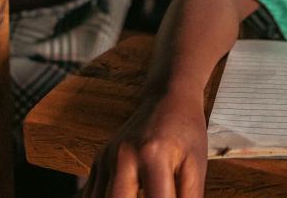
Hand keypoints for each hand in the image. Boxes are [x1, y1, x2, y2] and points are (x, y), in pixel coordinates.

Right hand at [82, 91, 207, 197]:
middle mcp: (124, 156)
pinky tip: (122, 195)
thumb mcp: (196, 164)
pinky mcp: (98, 161)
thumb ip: (190, 197)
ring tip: (136, 196)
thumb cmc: (186, 132)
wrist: (167, 98)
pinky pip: (90, 194)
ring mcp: (106, 158)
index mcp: (153, 156)